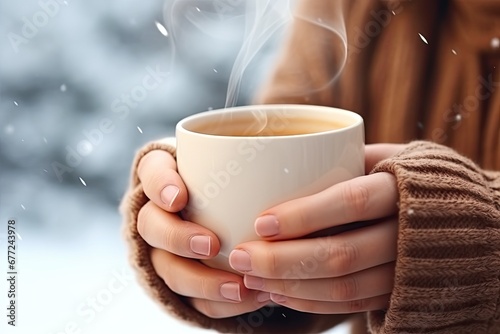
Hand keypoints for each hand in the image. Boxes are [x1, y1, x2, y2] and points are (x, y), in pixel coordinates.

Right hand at [136, 150, 269, 317]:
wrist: (227, 214)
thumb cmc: (239, 182)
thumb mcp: (245, 162)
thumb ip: (255, 155)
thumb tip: (308, 149)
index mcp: (170, 176)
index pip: (152, 171)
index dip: (160, 185)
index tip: (181, 198)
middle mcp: (160, 213)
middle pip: (150, 226)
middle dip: (177, 238)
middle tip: (211, 245)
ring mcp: (165, 250)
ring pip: (168, 270)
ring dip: (202, 282)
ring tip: (240, 286)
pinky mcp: (183, 281)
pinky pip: (191, 299)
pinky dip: (219, 302)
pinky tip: (251, 297)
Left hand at [228, 144, 405, 313]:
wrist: (466, 219)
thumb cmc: (410, 178)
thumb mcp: (386, 156)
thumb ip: (345, 158)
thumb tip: (281, 159)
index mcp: (405, 187)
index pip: (352, 201)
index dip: (305, 215)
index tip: (261, 222)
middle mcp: (409, 233)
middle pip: (342, 254)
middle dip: (283, 260)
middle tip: (242, 257)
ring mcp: (407, 270)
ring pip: (344, 288)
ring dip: (291, 286)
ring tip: (252, 279)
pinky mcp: (399, 294)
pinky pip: (352, 307)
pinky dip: (312, 303)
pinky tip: (280, 294)